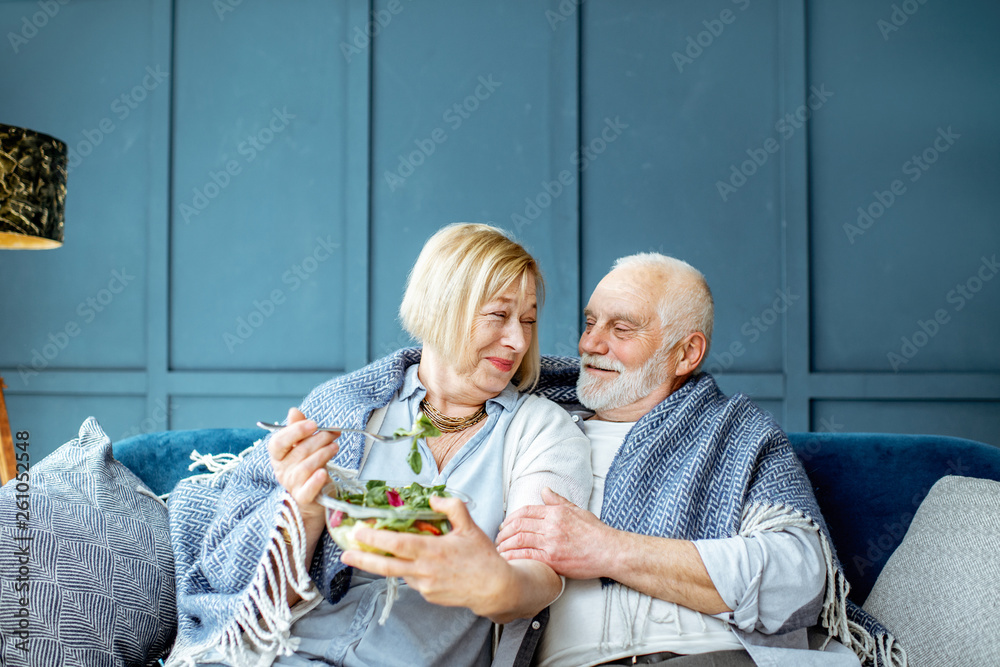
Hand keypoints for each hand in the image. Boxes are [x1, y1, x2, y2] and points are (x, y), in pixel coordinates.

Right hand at [267, 407, 338, 524]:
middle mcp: (282, 470)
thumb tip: (293, 411)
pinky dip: (316, 481)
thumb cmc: (308, 465)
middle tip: (333, 433)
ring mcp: (291, 484)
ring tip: (335, 447)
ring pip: (306, 467)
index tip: (313, 424)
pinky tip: (324, 473)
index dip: (295, 431)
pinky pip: (308, 489)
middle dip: (319, 439)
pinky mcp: (303, 497)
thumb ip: (298, 428)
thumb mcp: (302, 445)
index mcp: (278, 455)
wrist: (313, 495)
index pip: (278, 442)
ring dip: (323, 454)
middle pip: (298, 452)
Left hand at [339, 496, 512, 617]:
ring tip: (371, 554)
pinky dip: (408, 570)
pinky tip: (416, 563)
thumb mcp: (470, 527)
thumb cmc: (483, 556)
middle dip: (362, 560)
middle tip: (345, 554)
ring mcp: (425, 586)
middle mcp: (424, 570)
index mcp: (432, 550)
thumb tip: (433, 498)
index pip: (397, 544)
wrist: (495, 588)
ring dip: (384, 564)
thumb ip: (452, 508)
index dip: (375, 538)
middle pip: (386, 566)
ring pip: (399, 572)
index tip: (358, 532)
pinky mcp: (428, 596)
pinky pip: (412, 580)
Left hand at [495, 487, 615, 579]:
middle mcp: (551, 525)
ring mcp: (551, 542)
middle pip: (518, 524)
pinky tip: (506, 560)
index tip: (503, 525)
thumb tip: (544, 490)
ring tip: (498, 550)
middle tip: (497, 539)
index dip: (510, 518)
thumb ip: (558, 501)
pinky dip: (513, 557)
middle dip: (503, 532)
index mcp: (556, 512)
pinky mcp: (552, 559)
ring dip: (504, 545)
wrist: (610, 551)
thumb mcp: (577, 511)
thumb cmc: (596, 532)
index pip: (525, 511)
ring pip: (519, 539)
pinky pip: (526, 556)